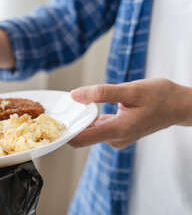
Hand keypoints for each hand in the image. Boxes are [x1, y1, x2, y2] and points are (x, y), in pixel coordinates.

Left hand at [68, 78, 191, 148]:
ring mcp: (117, 137)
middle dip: (69, 124)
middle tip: (57, 109)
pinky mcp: (119, 133)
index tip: (49, 123)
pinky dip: (90, 119)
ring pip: (90, 131)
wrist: (179, 106)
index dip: (63, 133)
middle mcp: (115, 139)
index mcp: (117, 131)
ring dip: (80, 120)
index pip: (80, 140)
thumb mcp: (131, 90)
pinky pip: (98, 127)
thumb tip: (75, 95)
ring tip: (70, 106)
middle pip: (82, 136)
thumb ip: (101, 93)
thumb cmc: (160, 96)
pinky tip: (87, 108)